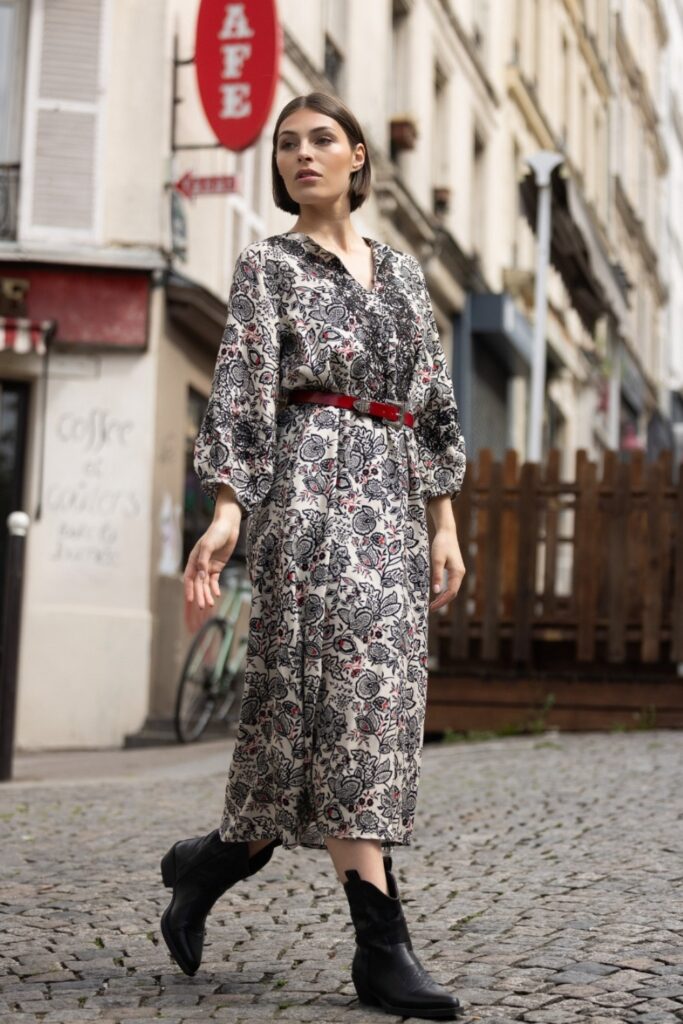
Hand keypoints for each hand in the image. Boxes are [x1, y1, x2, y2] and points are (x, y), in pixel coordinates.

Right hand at [183, 510, 240, 631]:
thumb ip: (203, 561)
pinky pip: (214, 580)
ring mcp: (208, 566)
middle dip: (199, 595)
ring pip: (206, 584)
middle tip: (202, 607)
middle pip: (198, 583)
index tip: (190, 600)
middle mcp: (199, 564)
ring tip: (210, 604)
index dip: (189, 589)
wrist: (228, 526)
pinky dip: (215, 587)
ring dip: (207, 594)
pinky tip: (217, 595)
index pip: (189, 578)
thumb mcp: (208, 546)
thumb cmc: (216, 533)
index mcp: (193, 559)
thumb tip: (201, 577)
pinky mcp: (218, 566)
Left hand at [429, 526, 465, 611]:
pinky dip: (445, 590)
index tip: (432, 607)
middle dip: (443, 601)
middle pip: (453, 593)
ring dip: (444, 597)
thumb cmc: (441, 544)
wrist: (447, 532)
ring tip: (434, 603)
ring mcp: (458, 571)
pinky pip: (451, 583)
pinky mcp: (455, 569)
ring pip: (452, 589)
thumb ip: (437, 576)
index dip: (442, 601)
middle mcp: (460, 573)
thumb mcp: (437, 560)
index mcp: (457, 572)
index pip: (451, 592)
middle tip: (431, 608)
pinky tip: (438, 592)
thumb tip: (436, 591)